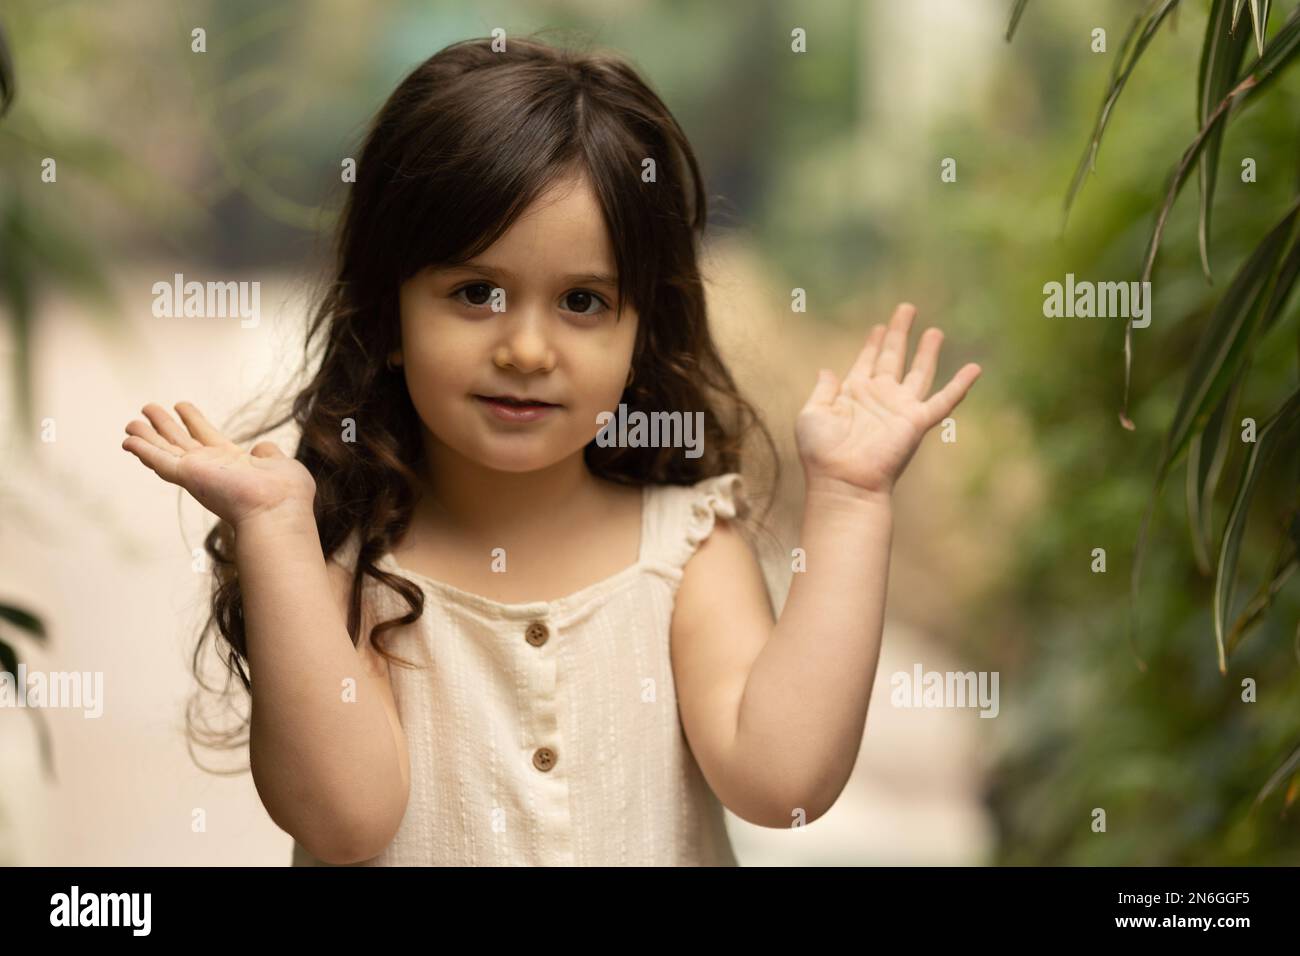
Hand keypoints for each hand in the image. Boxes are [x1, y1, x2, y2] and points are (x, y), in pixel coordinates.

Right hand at [122, 402, 315, 528]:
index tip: (181, 405)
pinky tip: (128, 441)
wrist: (277, 510)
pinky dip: (143, 450)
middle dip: (164, 425)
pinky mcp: (188, 476)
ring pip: (164, 451)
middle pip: (181, 442)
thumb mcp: (279, 464)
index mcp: (232, 462)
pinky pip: (159, 461)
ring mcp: (197, 473)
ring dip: (146, 437)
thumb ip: (269, 454)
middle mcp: (211, 468)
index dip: (193, 420)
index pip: (207, 438)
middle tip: (148, 408)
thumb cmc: (285, 494)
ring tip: (130, 423)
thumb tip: (263, 448)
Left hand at [795, 303, 980, 500]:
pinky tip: (975, 368)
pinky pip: (944, 400)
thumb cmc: (821, 453)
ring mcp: (899, 409)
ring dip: (927, 351)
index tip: (879, 326)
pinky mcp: (916, 422)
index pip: (867, 361)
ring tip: (935, 331)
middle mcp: (879, 398)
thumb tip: (826, 369)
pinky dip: (960, 385)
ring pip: (919, 372)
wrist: (842, 481)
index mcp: (854, 394)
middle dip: (899, 333)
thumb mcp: (812, 415)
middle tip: (907, 308)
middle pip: (893, 357)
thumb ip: (822, 390)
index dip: (873, 343)